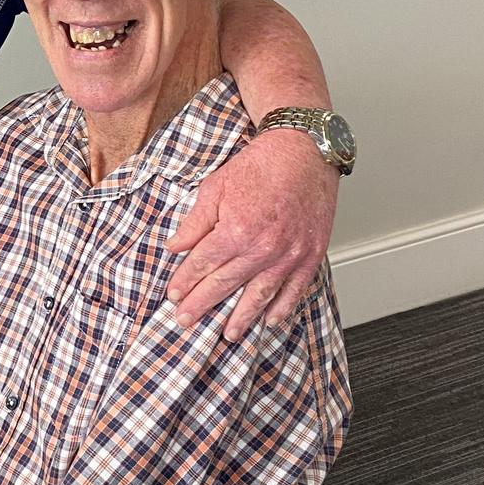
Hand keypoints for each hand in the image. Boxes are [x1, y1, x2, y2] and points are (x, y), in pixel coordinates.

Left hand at [166, 129, 337, 340]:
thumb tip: (174, 247)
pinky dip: (282, 308)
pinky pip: (295, 290)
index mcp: (236, 231)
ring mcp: (290, 255)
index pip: (203, 265)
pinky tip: (269, 321)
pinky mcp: (310, 255)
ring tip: (227, 334)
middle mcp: (263, 249)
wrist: (303, 150)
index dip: (185, 282)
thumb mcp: (216, 187)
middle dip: (202, 305)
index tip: (173, 295)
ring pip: (260, 296)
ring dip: (241, 318)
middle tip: (186, 321)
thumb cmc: (260, 165)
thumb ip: (195, 222)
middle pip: (226, 285)